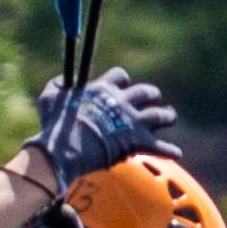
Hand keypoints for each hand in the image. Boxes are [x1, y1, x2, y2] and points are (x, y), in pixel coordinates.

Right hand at [24, 73, 180, 191]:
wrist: (66, 149)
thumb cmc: (56, 124)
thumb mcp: (50, 97)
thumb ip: (57, 84)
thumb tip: (63, 80)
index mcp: (104, 88)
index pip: (120, 75)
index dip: (122, 80)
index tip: (122, 85)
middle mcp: (123, 101)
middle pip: (146, 91)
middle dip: (150, 94)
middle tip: (152, 98)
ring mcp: (133, 122)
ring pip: (160, 114)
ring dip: (167, 115)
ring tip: (170, 117)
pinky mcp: (138, 143)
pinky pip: (160, 146)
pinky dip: (169, 150)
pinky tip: (177, 152)